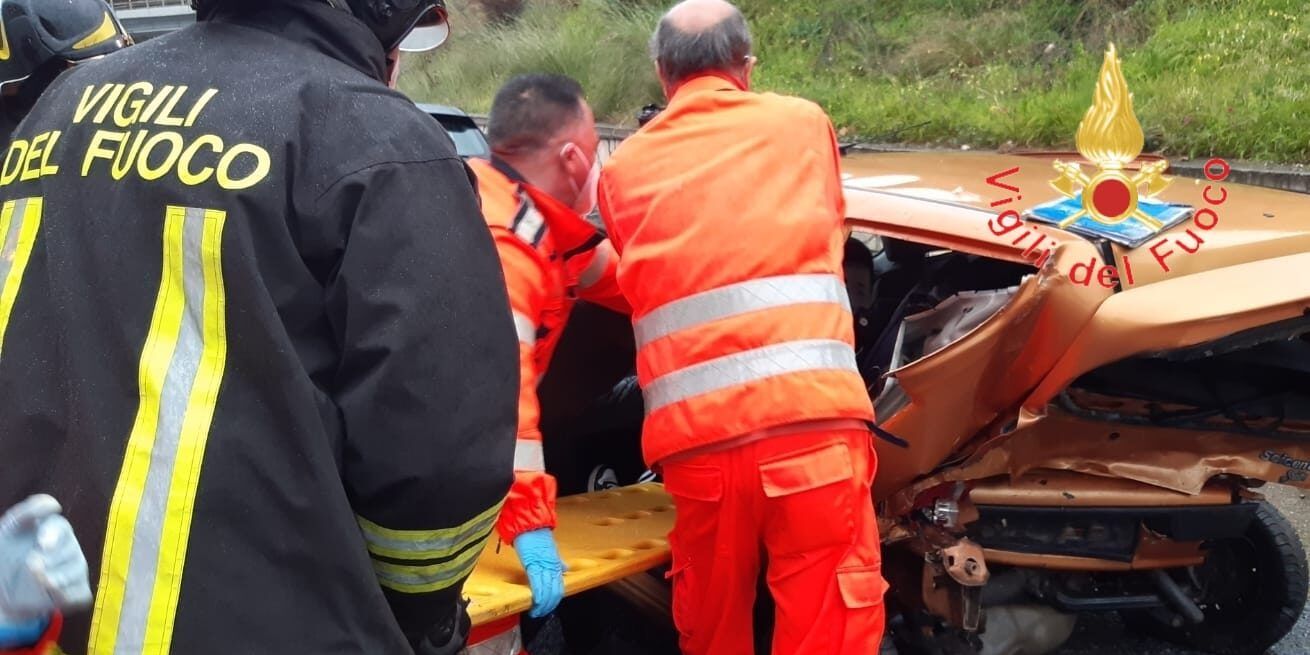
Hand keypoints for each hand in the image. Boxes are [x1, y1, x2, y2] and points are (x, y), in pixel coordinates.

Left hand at [0, 495, 91, 622]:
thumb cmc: (7, 556)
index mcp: (53, 529)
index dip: (52, 534)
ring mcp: (77, 569)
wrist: (5, 592)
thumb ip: (25, 514)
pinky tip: (49, 595)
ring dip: (52, 579)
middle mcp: (70, 546)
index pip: (59, 526)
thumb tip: (53, 503)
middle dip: (48, 560)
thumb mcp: (8, 532)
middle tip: (30, 565)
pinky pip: (79, 594)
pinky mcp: (80, 591)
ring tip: (38, 581)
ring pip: (75, 572)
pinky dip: (63, 596)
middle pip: (68, 550)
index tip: (42, 544)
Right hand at [512, 529, 565, 617]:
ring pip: (548, 591)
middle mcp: (552, 567)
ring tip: (537, 612)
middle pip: (555, 592)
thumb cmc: (537, 536)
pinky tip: (536, 604)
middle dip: (549, 605)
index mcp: (555, 564)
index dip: (555, 599)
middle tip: (542, 613)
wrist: (530, 525)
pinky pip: (538, 585)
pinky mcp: (533, 566)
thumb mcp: (551, 549)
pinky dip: (538, 597)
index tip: (549, 607)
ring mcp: (543, 567)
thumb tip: (564, 567)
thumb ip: (557, 561)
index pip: (559, 586)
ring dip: (543, 605)